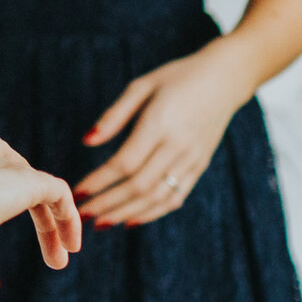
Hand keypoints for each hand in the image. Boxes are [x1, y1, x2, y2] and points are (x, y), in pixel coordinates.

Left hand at [75, 43, 258, 226]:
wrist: (224, 80)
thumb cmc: (176, 78)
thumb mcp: (142, 86)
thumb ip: (114, 115)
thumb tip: (86, 142)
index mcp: (160, 123)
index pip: (125, 163)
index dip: (99, 182)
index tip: (77, 192)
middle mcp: (178, 146)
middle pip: (139, 186)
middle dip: (108, 204)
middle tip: (81, 216)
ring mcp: (192, 159)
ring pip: (157, 198)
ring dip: (126, 214)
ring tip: (101, 223)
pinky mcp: (200, 167)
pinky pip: (176, 197)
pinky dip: (152, 213)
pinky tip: (130, 220)